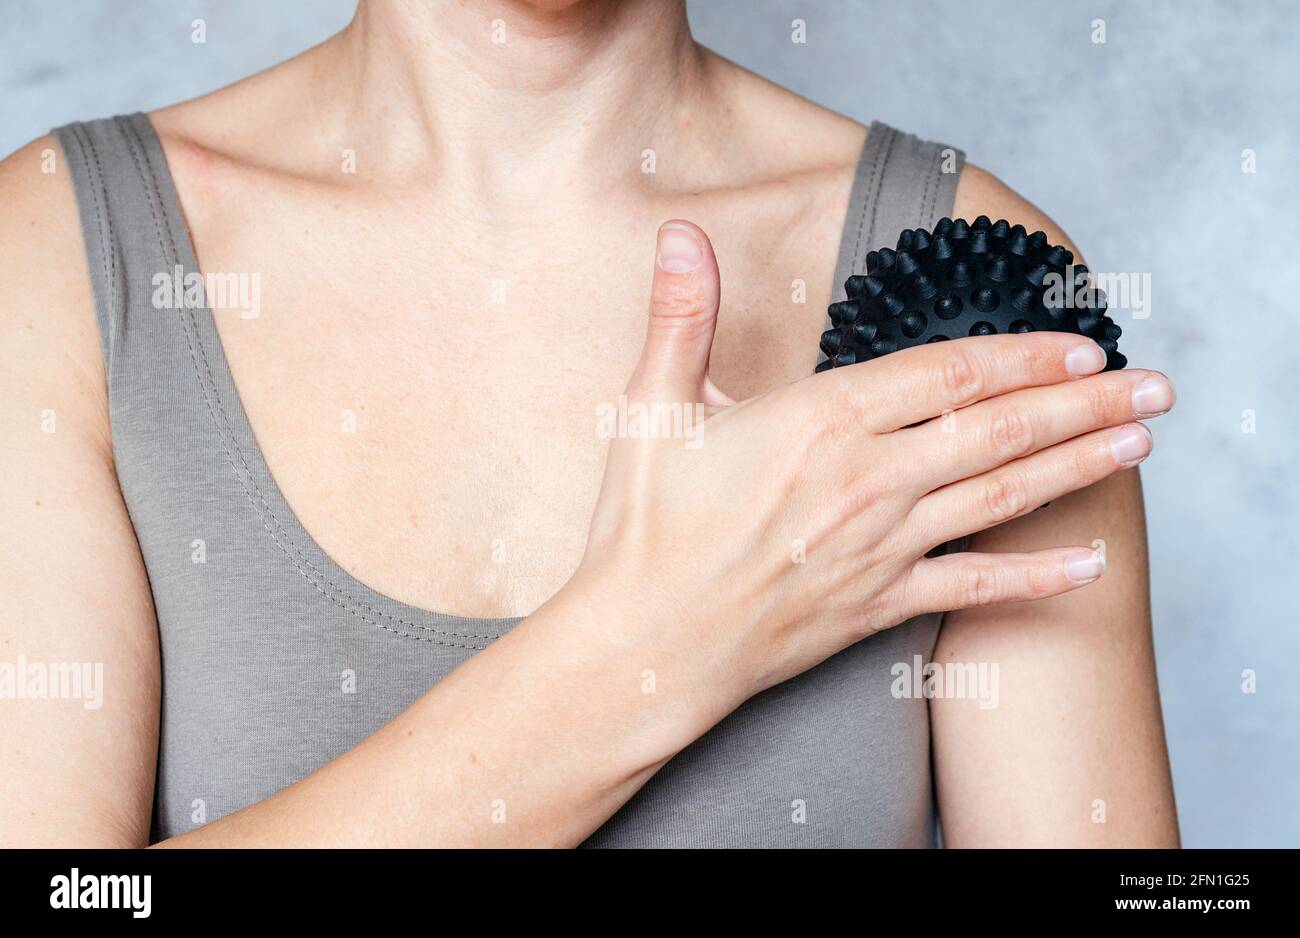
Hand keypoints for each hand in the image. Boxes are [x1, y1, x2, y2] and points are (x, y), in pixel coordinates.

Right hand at [575, 220, 1173, 724]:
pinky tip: (1090, 565)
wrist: (643, 643)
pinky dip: (1036, 577)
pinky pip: (973, 586)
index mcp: (820, 422)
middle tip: (1154, 388)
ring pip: (1001, 496)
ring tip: (1140, 446)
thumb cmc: (645, 528)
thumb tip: (680, 234)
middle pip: (998, 428)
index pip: (947, 371)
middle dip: (1085, 405)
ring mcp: (881, 547)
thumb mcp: (651, 408)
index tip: (1080, 346)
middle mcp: (868, 480)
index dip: (1023, 354)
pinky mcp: (879, 605)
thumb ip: (681, 315)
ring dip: (1079, 468)